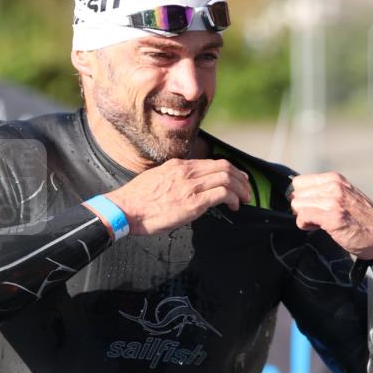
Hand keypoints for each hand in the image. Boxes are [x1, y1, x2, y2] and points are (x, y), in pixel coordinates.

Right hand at [106, 158, 251, 235]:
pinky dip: (233, 199)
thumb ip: (175, 180)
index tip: (238, 179)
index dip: (231, 170)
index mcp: (179, 166)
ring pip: (227, 178)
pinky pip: (222, 194)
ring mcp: (191, 186)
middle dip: (241, 178)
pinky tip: (234, 206)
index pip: (212, 162)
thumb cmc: (138, 201)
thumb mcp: (157, 179)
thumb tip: (187, 188)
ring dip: (241, 189)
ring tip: (245, 199)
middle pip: (225, 167)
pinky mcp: (193, 202)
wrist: (126, 209)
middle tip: (247, 190)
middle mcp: (187, 172)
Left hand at [289, 172, 372, 268]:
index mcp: (335, 179)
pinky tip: (319, 228)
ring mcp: (333, 200)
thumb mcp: (345, 196)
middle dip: (303, 208)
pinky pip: (303, 218)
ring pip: (297, 206)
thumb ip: (325, 192)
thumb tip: (296, 196)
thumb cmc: (362, 221)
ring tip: (321, 223)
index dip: (302, 197)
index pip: (299, 182)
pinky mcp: (332, 217)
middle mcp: (334, 186)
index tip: (313, 207)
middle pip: (296, 195)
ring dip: (305, 218)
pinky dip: (305, 225)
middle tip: (318, 217)